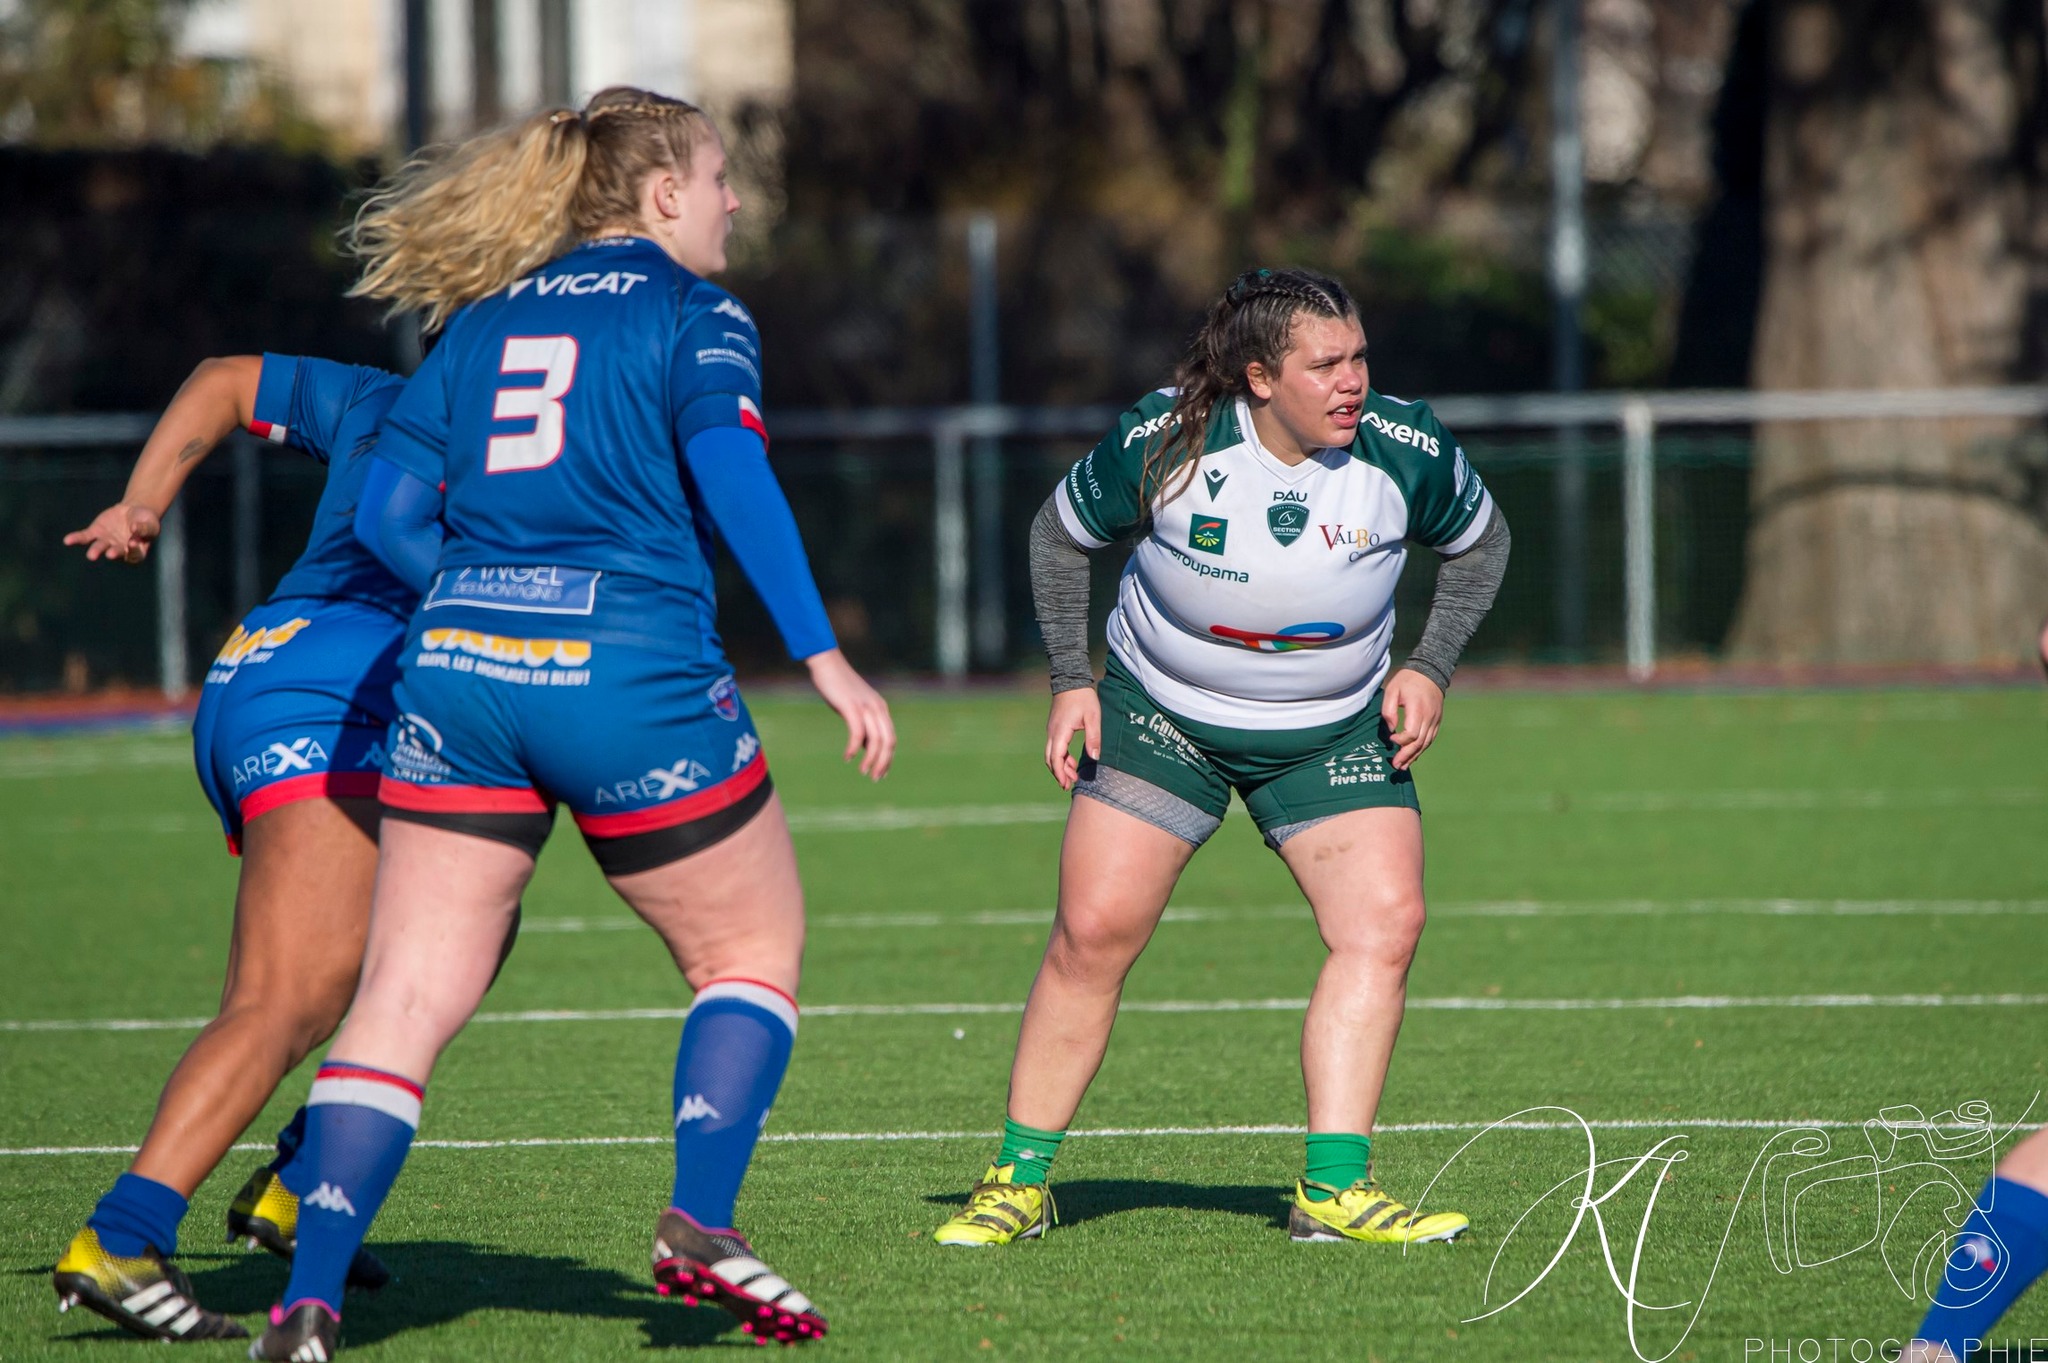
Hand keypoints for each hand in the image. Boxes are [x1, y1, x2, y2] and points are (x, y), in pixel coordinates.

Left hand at [64, 503, 161, 563]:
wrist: (132, 511)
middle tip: (110, 554)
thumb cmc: (146, 520)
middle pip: (117, 552)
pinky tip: (67, 541)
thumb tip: (135, 529)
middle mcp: (120, 549)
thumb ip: (145, 528)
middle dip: (113, 553)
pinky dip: (76, 539)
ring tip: (91, 556)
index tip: (133, 543)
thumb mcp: (150, 522)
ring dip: (95, 550)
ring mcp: (106, 542)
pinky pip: (84, 537)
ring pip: (100, 547)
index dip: (134, 549)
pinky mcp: (95, 533)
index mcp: (137, 551)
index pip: (135, 554)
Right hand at [803, 648, 894, 780]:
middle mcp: (877, 708)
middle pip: (888, 742)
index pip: (891, 739)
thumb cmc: (839, 687)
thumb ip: (863, 725)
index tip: (881, 773)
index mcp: (881, 709)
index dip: (888, 758)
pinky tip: (847, 757)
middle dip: (883, 763)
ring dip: (870, 759)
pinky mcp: (851, 707)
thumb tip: (866, 747)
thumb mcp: (855, 708)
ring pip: (876, 740)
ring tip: (863, 771)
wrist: (827, 664)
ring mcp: (865, 707)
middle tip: (874, 778)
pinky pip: (857, 733)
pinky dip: (854, 748)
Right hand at [1044, 686, 1100, 790]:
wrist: (1071, 681)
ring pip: (1051, 754)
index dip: (1060, 773)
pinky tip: (1070, 762)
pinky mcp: (1054, 728)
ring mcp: (1052, 730)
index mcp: (1060, 732)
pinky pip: (1054, 747)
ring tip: (1072, 777)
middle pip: (1050, 759)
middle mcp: (1052, 733)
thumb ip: (1094, 737)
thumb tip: (1095, 757)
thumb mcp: (1093, 717)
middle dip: (1058, 774)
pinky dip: (1061, 757)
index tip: (1066, 784)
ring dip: (1060, 766)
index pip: (1056, 758)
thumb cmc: (1083, 698)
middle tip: (1068, 785)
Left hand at [1381, 668, 1443, 769]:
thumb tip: (1390, 729)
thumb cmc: (1407, 680)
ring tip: (1403, 766)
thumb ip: (1389, 710)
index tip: (1390, 740)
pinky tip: (1414, 755)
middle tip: (1395, 765)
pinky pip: (1430, 738)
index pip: (1412, 733)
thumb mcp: (1392, 690)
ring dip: (1414, 756)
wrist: (1430, 672)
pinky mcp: (1437, 721)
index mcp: (1418, 709)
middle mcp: (1429, 717)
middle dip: (1407, 755)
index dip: (1401, 741)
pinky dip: (1421, 748)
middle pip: (1419, 742)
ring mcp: (1435, 720)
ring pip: (1426, 743)